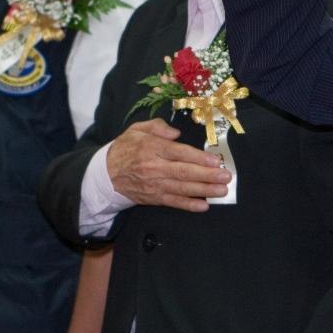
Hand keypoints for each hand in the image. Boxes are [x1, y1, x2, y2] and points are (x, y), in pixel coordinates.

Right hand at [106, 119, 230, 211]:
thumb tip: (176, 133)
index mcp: (151, 148)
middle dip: (207, 175)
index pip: (178, 153)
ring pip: (182, 188)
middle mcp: (154, 167)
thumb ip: (157, 126)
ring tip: (222, 191)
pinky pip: (174, 202)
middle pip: (184, 172)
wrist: (105, 174)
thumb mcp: (137, 129)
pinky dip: (189, 205)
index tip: (215, 160)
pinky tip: (203, 205)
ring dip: (204, 190)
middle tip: (226, 176)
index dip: (198, 158)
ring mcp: (154, 185)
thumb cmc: (126, 148)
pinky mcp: (154, 198)